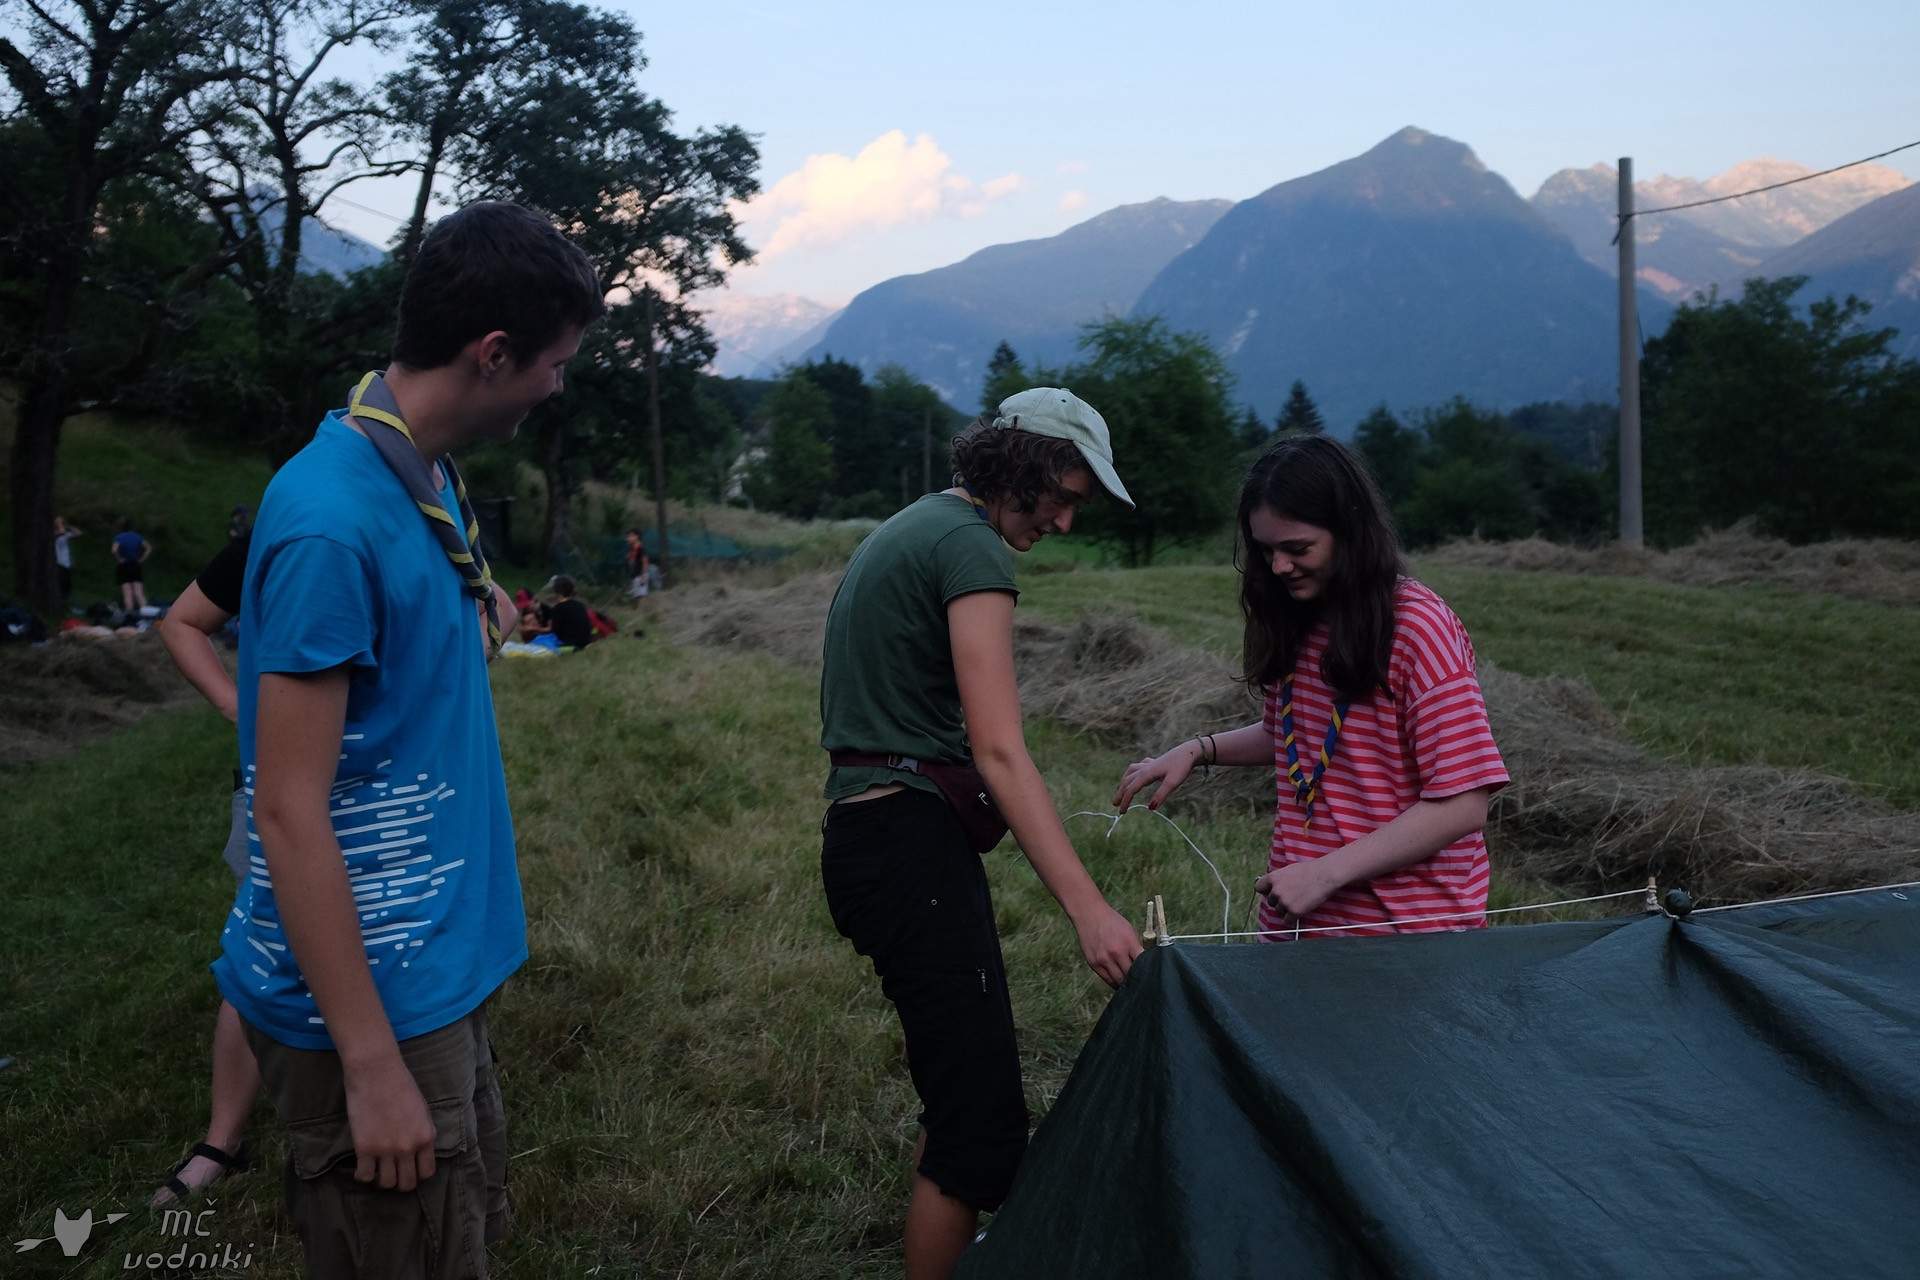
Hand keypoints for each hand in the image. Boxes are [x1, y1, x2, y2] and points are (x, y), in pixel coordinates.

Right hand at [343, 1053, 437, 1190]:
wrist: (377, 1072)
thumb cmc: (401, 1084)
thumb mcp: (422, 1110)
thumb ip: (422, 1133)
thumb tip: (418, 1151)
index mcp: (426, 1136)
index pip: (427, 1172)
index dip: (417, 1174)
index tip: (409, 1170)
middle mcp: (408, 1147)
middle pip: (407, 1183)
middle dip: (400, 1182)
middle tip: (392, 1174)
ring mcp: (386, 1149)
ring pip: (386, 1184)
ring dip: (381, 1180)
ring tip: (377, 1171)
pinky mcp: (364, 1148)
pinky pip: (364, 1176)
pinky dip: (362, 1176)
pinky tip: (362, 1167)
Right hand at [1072, 901, 1143, 987]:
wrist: (1089, 914)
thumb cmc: (1111, 922)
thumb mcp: (1129, 930)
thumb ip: (1135, 947)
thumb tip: (1143, 963)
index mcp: (1128, 942)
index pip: (1142, 964)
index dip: (1147, 972)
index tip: (1150, 976)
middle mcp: (1116, 952)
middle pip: (1130, 975)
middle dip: (1136, 980)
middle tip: (1141, 983)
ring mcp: (1104, 959)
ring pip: (1119, 980)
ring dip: (1125, 984)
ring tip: (1130, 985)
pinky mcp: (1094, 963)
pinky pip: (1106, 979)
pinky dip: (1114, 982)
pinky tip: (1119, 983)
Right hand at [1113, 741, 1202, 811]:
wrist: (1189, 752)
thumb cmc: (1181, 767)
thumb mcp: (1172, 783)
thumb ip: (1161, 795)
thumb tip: (1150, 808)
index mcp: (1146, 774)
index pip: (1131, 789)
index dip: (1125, 801)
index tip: (1122, 812)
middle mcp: (1144, 768)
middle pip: (1127, 781)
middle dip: (1120, 793)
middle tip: (1115, 804)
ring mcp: (1148, 764)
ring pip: (1130, 772)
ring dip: (1124, 781)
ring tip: (1120, 789)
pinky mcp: (1154, 762)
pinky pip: (1138, 766)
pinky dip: (1133, 771)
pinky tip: (1136, 773)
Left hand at [1255, 860, 1340, 918]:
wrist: (1325, 875)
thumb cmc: (1309, 871)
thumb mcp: (1288, 870)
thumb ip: (1278, 879)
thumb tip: (1271, 888)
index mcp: (1273, 878)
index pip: (1258, 888)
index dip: (1266, 891)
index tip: (1274, 892)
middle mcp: (1276, 891)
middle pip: (1270, 902)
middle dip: (1279, 901)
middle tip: (1293, 897)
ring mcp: (1284, 902)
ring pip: (1278, 911)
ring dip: (1286, 910)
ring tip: (1299, 902)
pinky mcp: (1294, 911)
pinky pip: (1287, 920)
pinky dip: (1292, 918)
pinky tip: (1301, 911)